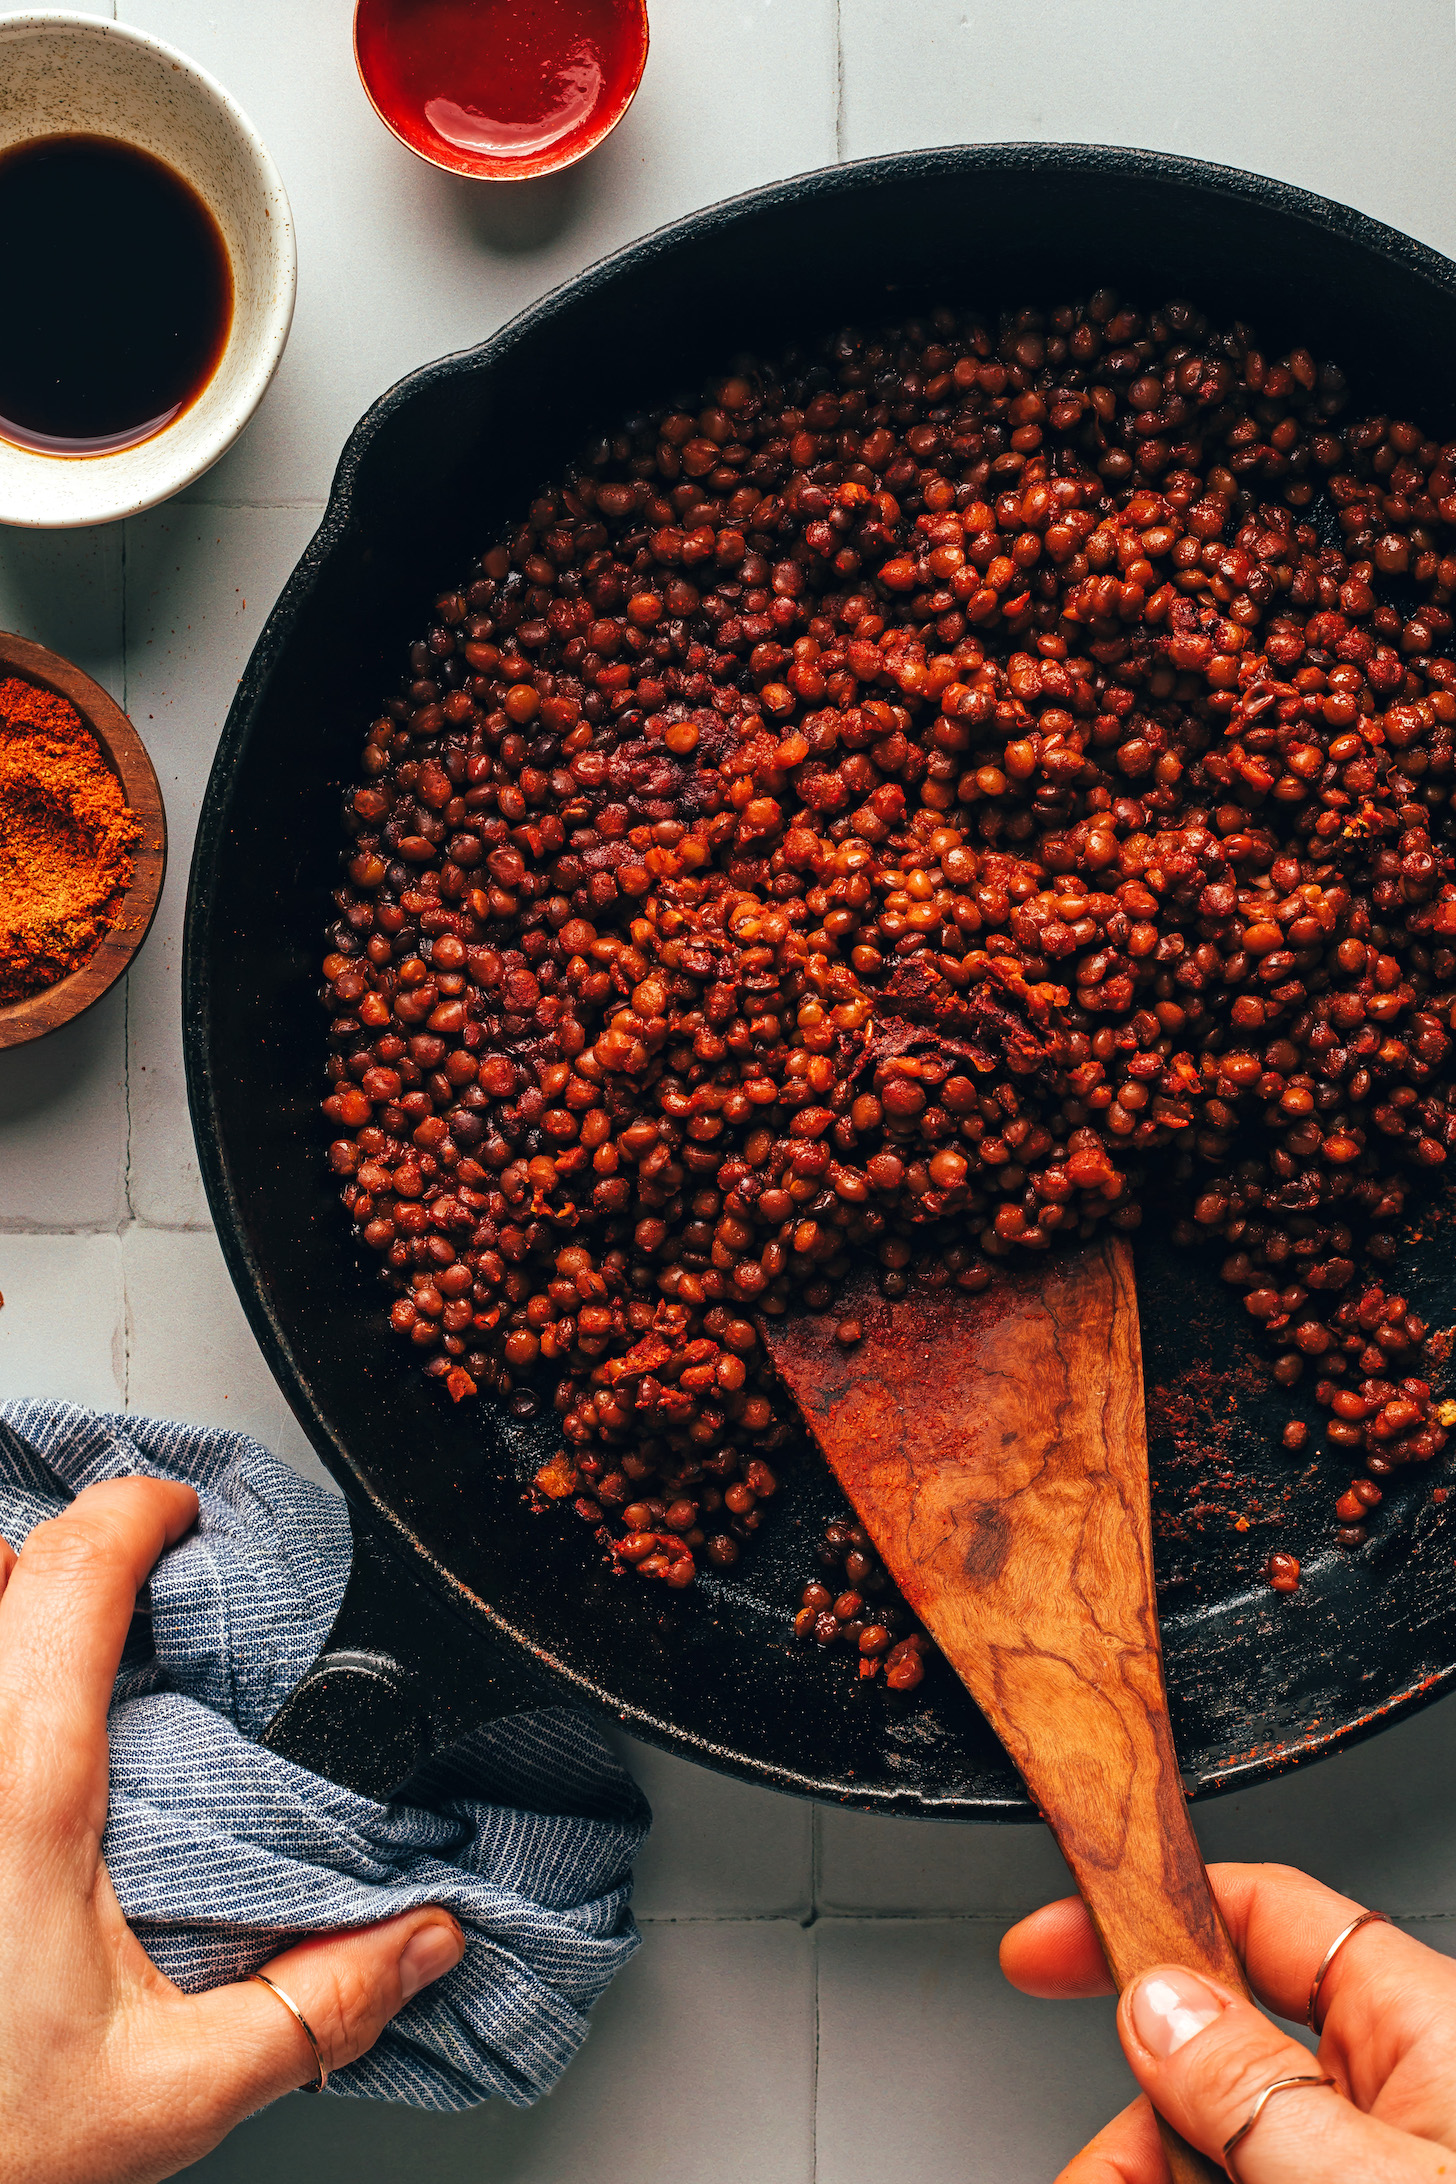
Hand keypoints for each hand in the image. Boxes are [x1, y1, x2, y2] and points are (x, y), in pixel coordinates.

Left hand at [0, 1476, 465, 2183]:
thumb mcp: (165, 2098)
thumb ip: (312, 2010)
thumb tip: (421, 1940)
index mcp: (20, 1791)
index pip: (74, 1573)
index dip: (138, 1510)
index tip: (179, 1512)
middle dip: (58, 1548)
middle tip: (123, 1580)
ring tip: (52, 1645)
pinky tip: (14, 1728)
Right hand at [1001, 1860, 1455, 2180]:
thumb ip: (1258, 2094)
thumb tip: (1156, 2003)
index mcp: (1428, 2035)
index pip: (1266, 1919)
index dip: (1149, 1918)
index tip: (1041, 1952)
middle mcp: (1414, 2101)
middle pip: (1226, 2072)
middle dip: (1138, 2134)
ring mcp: (1398, 2176)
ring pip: (1239, 2164)